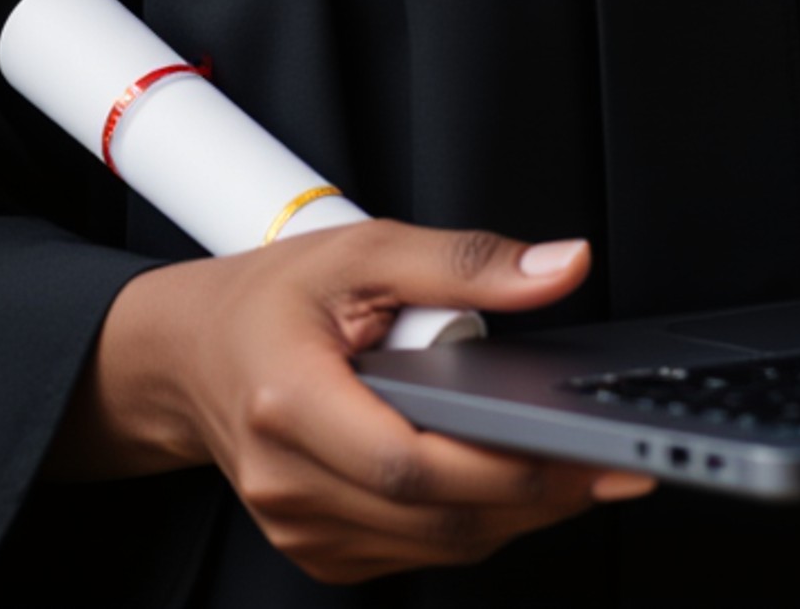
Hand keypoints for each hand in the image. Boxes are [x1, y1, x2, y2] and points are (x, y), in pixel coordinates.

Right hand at [50, 222, 654, 583]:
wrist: (191, 352)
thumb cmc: (272, 298)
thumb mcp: (367, 248)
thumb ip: (467, 260)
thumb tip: (560, 267)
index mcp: (290, 402)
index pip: (412, 462)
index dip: (505, 467)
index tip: (581, 455)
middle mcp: (288, 480)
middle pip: (434, 514)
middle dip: (535, 496)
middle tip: (608, 467)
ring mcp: (299, 525)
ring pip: (434, 543)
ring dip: (513, 515)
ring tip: (575, 471)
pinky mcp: (316, 547)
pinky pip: (413, 551)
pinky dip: (469, 523)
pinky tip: (504, 484)